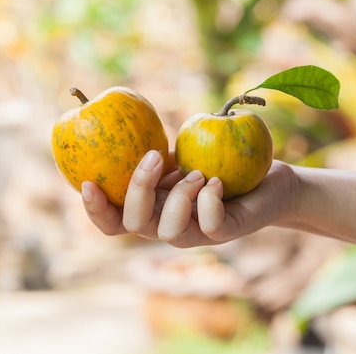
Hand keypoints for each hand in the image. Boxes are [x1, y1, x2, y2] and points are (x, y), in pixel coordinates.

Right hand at [81, 150, 298, 246]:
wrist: (269, 180)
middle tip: (154, 157)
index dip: (95, 210)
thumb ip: (152, 148)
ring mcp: (198, 233)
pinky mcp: (227, 232)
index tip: (86, 182)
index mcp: (152, 208)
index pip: (113, 221)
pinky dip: (209, 202)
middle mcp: (169, 225)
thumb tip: (120, 122)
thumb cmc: (220, 162)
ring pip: (168, 232)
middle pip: (133, 224)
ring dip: (178, 197)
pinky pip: (210, 227)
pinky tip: (216, 181)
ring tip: (198, 173)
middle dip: (137, 189)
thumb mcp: (181, 152)